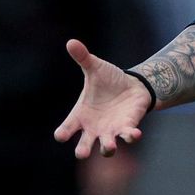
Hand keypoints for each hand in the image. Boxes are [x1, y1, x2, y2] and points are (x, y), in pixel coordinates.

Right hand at [54, 39, 150, 158]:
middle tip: (81, 153)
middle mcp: (93, 128)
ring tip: (108, 146)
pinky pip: (128, 136)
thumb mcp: (95, 68)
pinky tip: (134, 134)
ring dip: (107, 148)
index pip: (67, 128)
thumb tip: (71, 41)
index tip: (61, 135)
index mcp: (81, 115)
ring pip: (106, 147)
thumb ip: (83, 58)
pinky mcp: (127, 127)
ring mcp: (110, 131)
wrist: (131, 85)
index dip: (63, 133)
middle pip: (84, 145)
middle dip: (83, 150)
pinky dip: (131, 136)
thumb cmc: (108, 80)